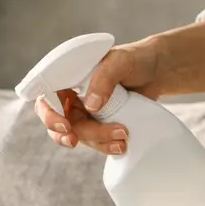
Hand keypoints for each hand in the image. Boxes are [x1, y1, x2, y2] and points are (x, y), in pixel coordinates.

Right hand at [35, 38, 159, 154]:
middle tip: (75, 141)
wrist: (157, 73)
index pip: (47, 97)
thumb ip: (104, 79)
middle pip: (59, 121)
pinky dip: (107, 146)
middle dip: (67, 134)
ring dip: (97, 140)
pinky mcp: (100, 125)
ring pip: (79, 135)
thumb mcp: (120, 61)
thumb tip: (90, 106)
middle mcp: (72, 96)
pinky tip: (122, 145)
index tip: (64, 126)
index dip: (50, 114)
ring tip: (122, 136)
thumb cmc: (135, 59)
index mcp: (68, 77)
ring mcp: (85, 113)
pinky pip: (96, 141)